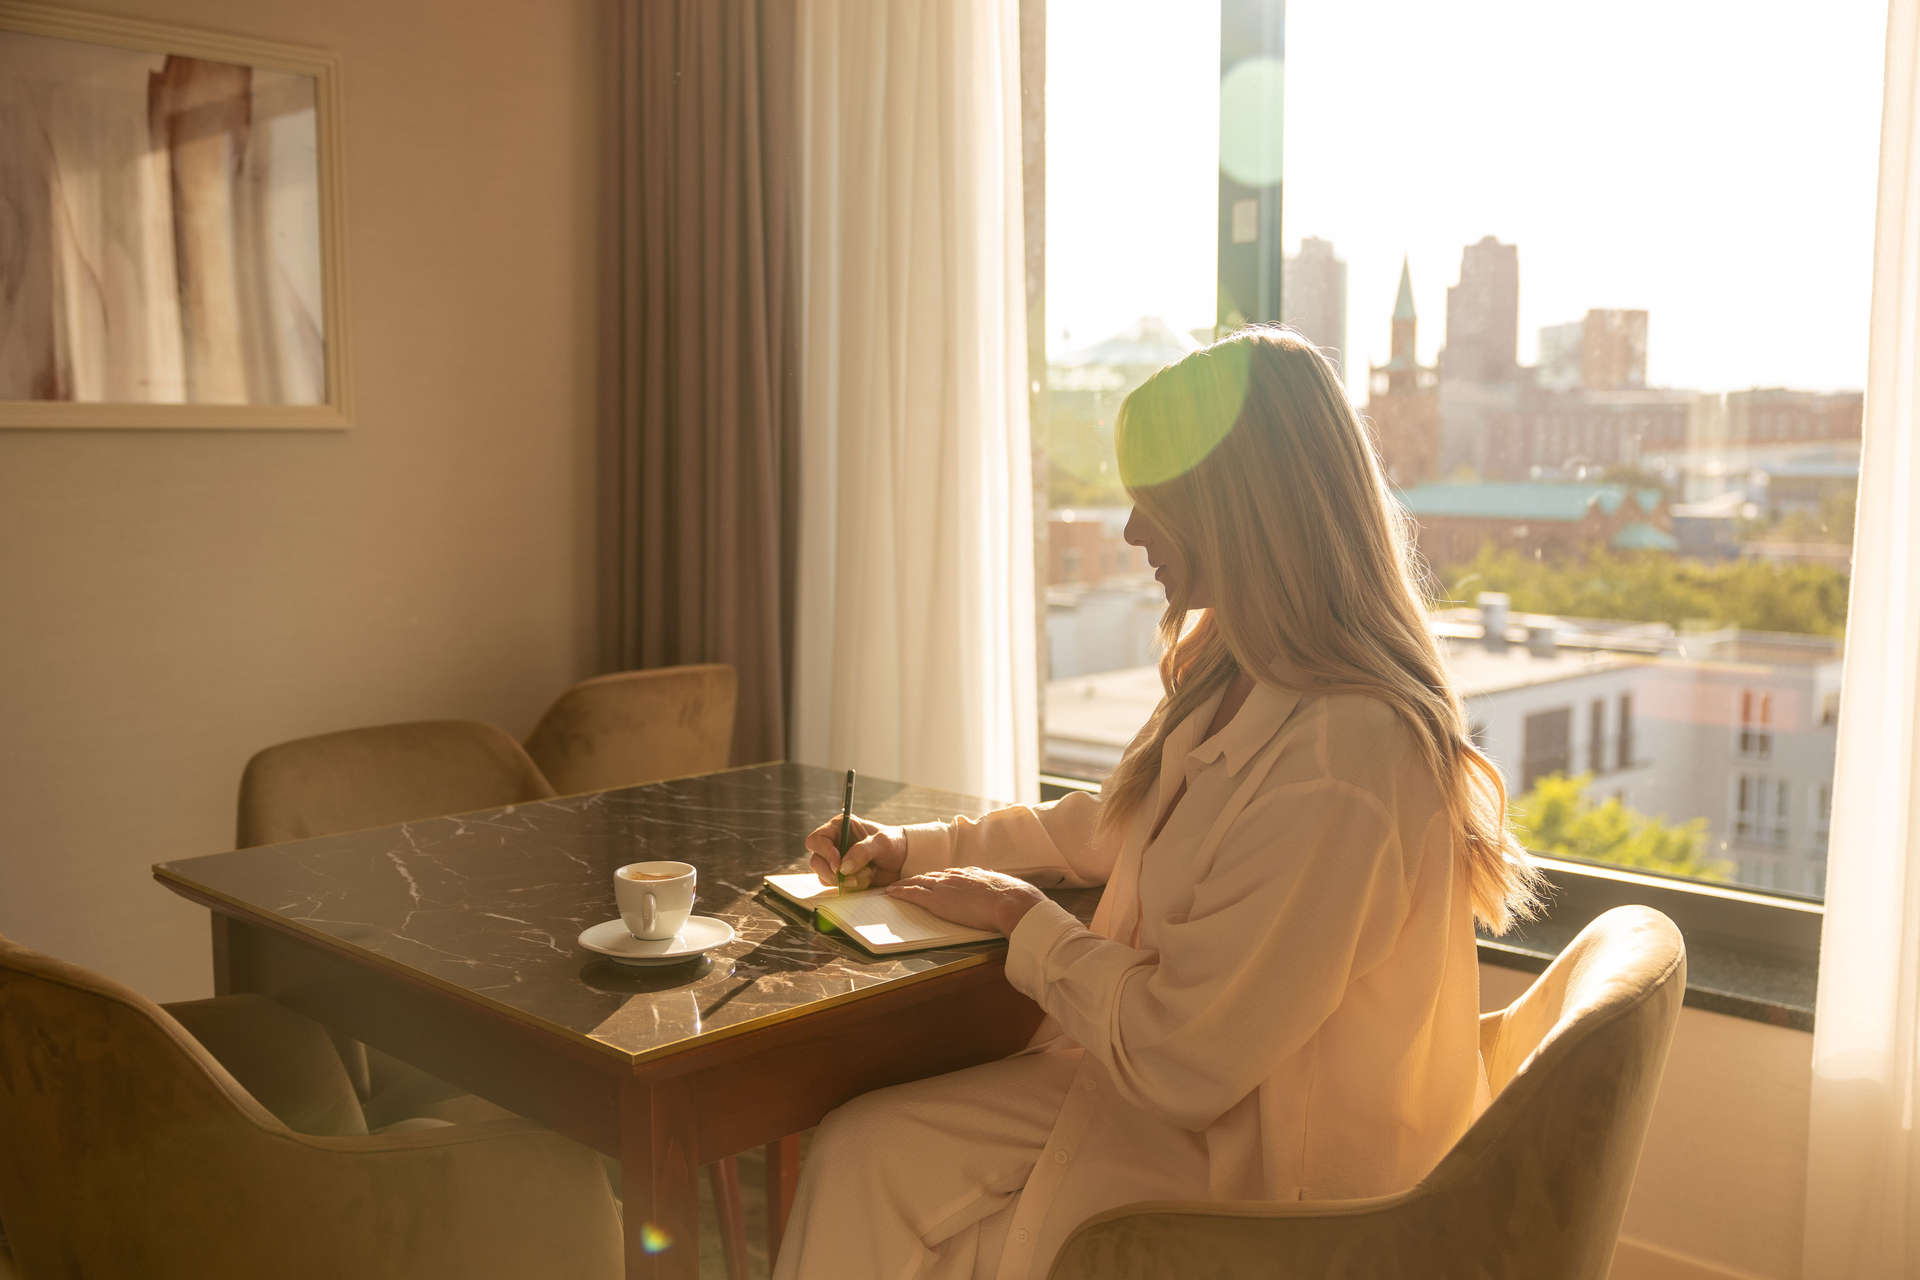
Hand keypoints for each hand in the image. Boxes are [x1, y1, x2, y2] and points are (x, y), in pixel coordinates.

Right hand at [806, 814, 907, 890]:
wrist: (904, 861)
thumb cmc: (893, 844)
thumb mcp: (882, 843)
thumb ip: (863, 851)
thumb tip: (843, 868)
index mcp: (839, 827)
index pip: (816, 840)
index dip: (824, 852)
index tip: (838, 864)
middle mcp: (834, 844)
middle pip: (816, 861)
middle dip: (831, 873)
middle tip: (849, 878)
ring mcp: (836, 862)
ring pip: (823, 876)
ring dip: (843, 881)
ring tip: (866, 876)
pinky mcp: (842, 877)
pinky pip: (836, 887)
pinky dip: (850, 887)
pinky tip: (866, 880)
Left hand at [885, 867, 1045, 935]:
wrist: (1013, 902)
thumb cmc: (1015, 901)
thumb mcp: (1006, 890)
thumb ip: (997, 891)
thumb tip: (1003, 895)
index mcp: (972, 874)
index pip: (949, 875)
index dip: (936, 878)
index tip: (929, 880)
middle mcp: (956, 876)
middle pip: (930, 875)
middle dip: (916, 879)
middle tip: (904, 882)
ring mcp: (945, 886)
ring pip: (918, 882)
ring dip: (904, 884)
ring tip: (893, 888)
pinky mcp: (937, 899)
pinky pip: (913, 893)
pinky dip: (900, 892)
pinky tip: (890, 892)